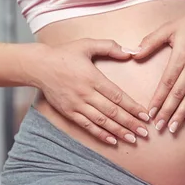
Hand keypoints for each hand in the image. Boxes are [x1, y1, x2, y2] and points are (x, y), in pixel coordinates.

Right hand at [33, 39, 149, 144]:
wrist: (38, 66)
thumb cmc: (64, 54)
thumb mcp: (87, 44)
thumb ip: (109, 47)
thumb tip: (131, 52)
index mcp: (93, 77)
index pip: (117, 96)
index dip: (133, 107)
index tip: (145, 115)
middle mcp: (86, 93)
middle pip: (112, 111)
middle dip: (130, 123)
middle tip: (145, 132)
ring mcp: (76, 104)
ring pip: (101, 121)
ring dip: (118, 131)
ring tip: (132, 139)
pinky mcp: (68, 112)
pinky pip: (86, 126)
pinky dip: (100, 134)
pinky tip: (112, 140)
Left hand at [133, 6, 184, 132]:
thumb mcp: (170, 28)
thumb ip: (151, 41)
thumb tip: (134, 53)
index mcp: (181, 56)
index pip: (167, 82)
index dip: (159, 98)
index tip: (150, 112)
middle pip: (178, 93)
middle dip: (168, 111)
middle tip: (158, 126)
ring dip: (181, 114)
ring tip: (172, 127)